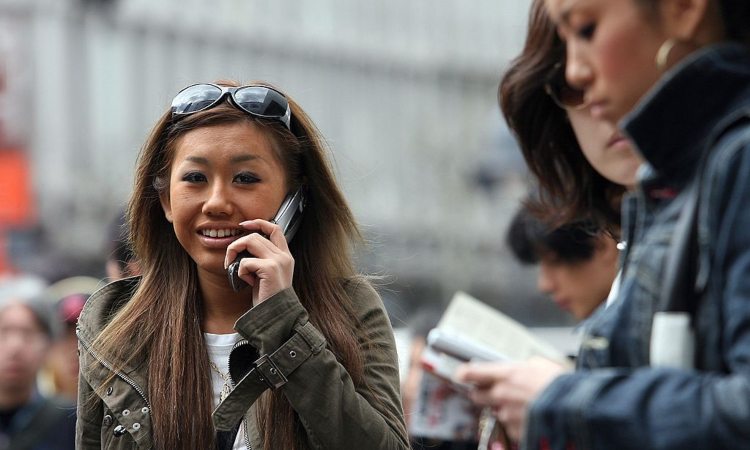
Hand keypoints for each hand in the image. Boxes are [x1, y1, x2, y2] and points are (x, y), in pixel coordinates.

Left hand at [224, 219, 294, 305]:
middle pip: (256, 235)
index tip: (244, 225)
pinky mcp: (269, 269)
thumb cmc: (268, 299)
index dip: (258, 223)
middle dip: (237, 243)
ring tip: (232, 267)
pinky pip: (245, 261)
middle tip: (230, 258)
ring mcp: (278, 262)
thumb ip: (261, 260)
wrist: (276, 317)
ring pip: (250, 241)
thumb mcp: (266, 275)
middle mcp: (284, 256)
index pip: (275, 228)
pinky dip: (240, 271)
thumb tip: (242, 247)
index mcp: (285, 256)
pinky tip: (246, 282)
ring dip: (235, 252)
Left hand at [454, 357, 568, 441]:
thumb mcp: (541, 364)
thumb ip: (523, 366)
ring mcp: (506, 414)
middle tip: (493, 391)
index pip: (472, 373)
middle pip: (477, 395)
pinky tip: (530, 416)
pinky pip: (509, 426)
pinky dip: (515, 423)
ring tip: (523, 405)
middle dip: (482, 394)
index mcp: (506, 373)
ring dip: (503, 409)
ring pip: (495, 411)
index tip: (460, 374)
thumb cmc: (561, 385)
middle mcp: (501, 394)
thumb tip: (519, 367)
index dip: (463, 374)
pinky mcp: (514, 431)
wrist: (575, 409)